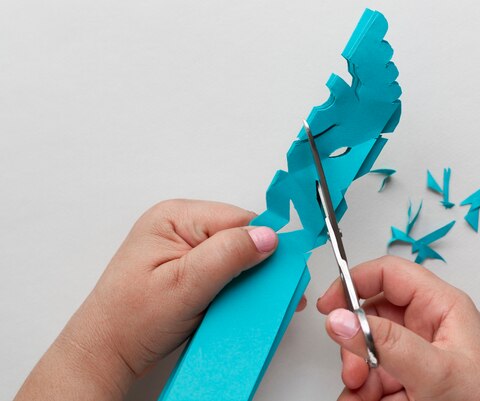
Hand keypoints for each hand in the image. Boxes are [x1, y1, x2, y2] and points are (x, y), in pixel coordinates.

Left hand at [15, 199, 288, 400]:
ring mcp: (183, 248)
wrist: (104, 354)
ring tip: (249, 303)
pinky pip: (222, 271)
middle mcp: (180, 227)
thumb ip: (227, 256)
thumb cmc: (129, 320)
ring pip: (234, 256)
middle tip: (270, 295)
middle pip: (238, 236)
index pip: (238, 219)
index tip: (281, 273)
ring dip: (246, 280)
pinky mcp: (186, 269)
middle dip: (256, 265)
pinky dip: (234, 289)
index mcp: (175, 217)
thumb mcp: (183, 285)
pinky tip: (233, 305)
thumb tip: (267, 236)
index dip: (263, 245)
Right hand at [317, 256, 479, 400]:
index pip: (389, 274)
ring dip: (359, 376)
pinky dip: (364, 393)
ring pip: (370, 352)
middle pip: (373, 316)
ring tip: (362, 396)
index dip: (354, 282)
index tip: (329, 306)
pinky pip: (375, 379)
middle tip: (354, 368)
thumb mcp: (436, 371)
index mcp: (441, 306)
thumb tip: (343, 319)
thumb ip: (387, 344)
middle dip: (357, 344)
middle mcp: (427, 325)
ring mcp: (418, 355)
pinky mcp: (412, 381)